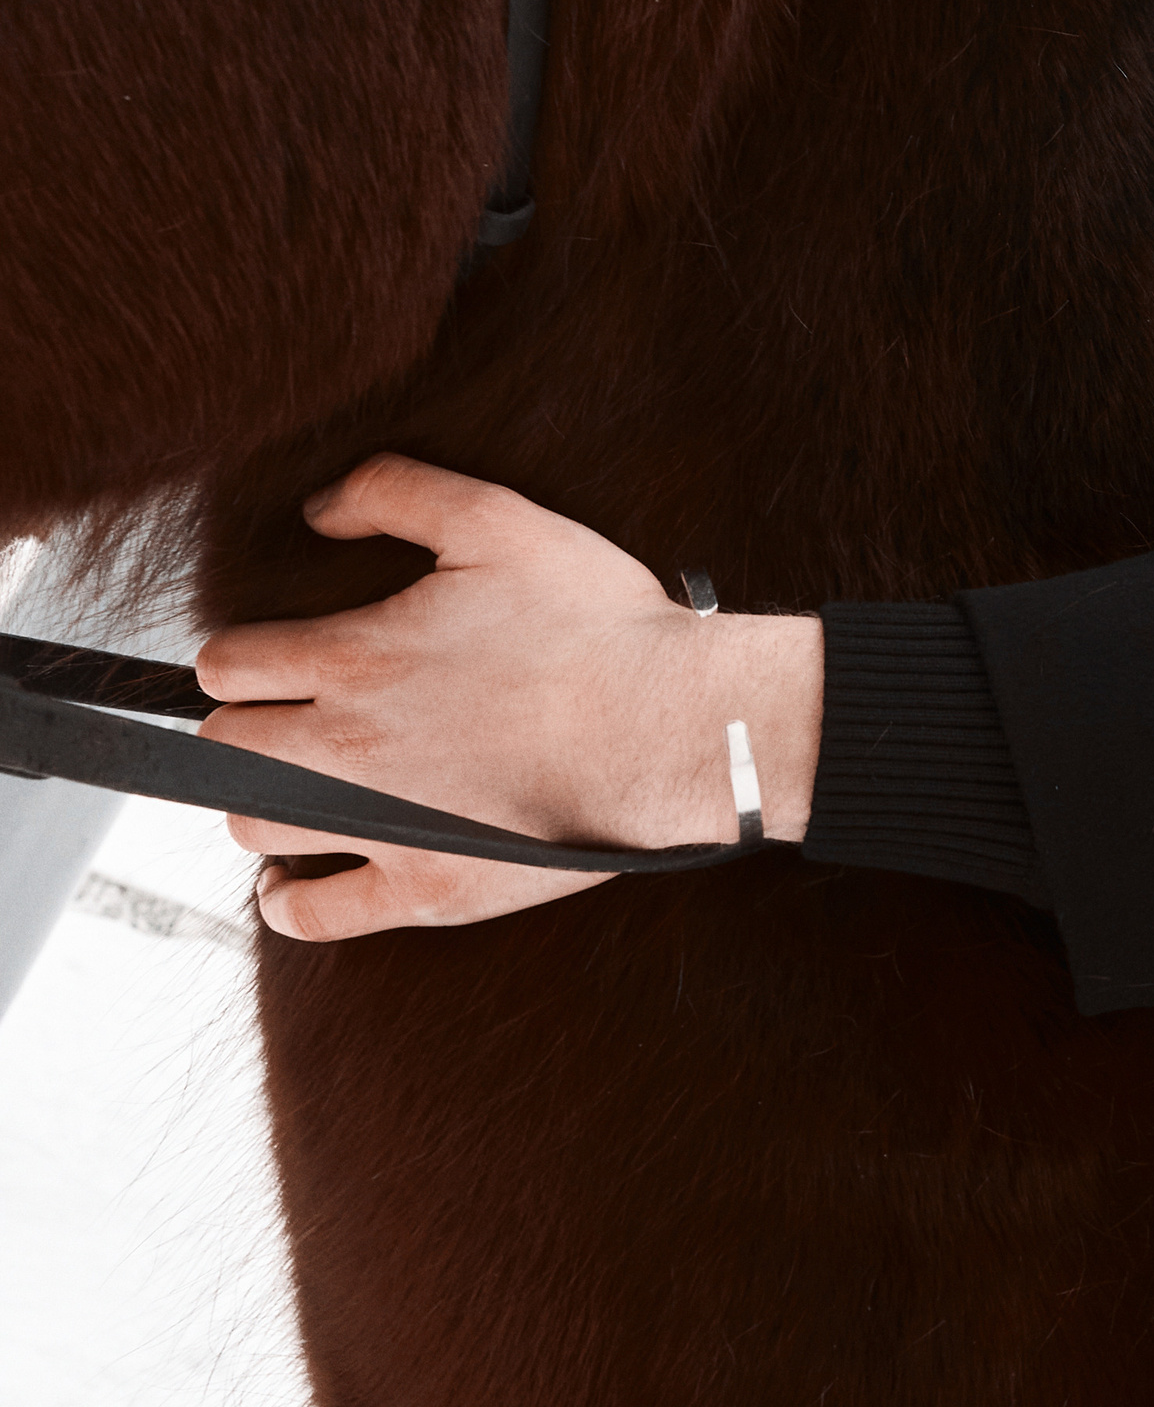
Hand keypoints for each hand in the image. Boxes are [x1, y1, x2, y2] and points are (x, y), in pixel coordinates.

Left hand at [197, 455, 821, 943]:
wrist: (674, 726)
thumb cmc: (598, 622)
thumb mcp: (499, 519)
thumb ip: (394, 491)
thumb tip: (318, 511)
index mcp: (356, 658)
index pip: (227, 662)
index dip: (243, 648)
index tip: (272, 648)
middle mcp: (346, 748)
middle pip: (227, 744)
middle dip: (245, 718)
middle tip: (287, 706)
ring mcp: (380, 827)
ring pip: (254, 824)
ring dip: (260, 798)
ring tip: (295, 780)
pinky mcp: (425, 888)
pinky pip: (316, 915)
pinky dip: (289, 900)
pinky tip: (294, 880)